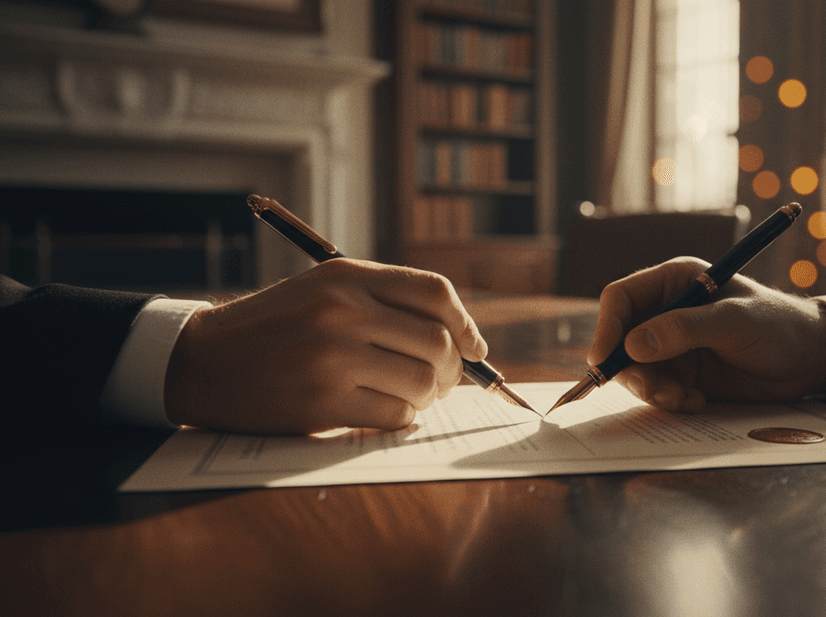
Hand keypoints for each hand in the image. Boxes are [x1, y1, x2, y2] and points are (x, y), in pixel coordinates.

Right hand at [164, 259, 486, 433]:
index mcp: (346, 276)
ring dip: (429, 396)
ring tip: (414, 395)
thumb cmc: (275, 327)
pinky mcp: (321, 402)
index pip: (434, 293)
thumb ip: (383, 302)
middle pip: (437, 342)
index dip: (465, 323)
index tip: (474, 347)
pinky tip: (388, 411)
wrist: (203, 361)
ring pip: (422, 381)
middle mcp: (342, 311)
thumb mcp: (322, 290)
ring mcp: (332, 357)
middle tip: (445, 381)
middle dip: (454, 368)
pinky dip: (403, 418)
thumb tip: (460, 338)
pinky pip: (394, 415)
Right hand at [588, 257, 825, 411]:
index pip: (621, 299)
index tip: (604, 361)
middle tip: (653, 392)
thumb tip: (634, 345)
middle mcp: (665, 311)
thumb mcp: (735, 321)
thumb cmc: (778, 325)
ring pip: (634, 370)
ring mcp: (671, 345)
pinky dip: (668, 401)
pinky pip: (655, 390)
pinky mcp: (680, 374)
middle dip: (629, 370)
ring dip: (651, 390)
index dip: (606, 328)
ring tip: (683, 399)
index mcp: (674, 281)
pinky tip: (696, 402)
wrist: (810, 360)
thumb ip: (686, 329)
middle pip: (619, 340)